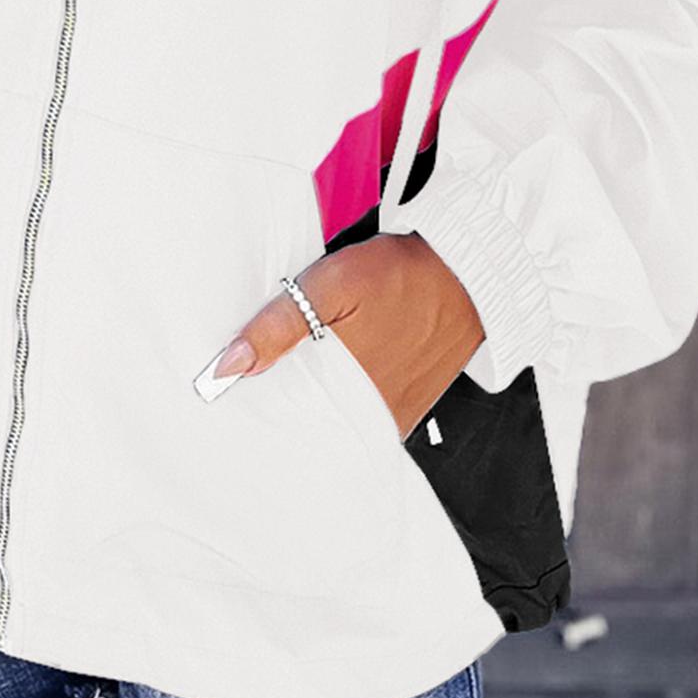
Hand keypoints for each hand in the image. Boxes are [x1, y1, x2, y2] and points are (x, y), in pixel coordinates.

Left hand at [198, 234, 484, 439]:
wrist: (468, 275)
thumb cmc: (401, 276)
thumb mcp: (331, 285)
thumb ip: (280, 325)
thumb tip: (229, 366)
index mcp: (344, 390)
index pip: (284, 415)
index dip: (256, 403)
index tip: (229, 395)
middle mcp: (370, 415)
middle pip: (310, 422)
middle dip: (283, 405)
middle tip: (256, 387)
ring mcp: (392, 415)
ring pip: (338, 419)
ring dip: (316, 403)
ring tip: (293, 378)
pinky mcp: (409, 408)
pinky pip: (366, 415)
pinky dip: (346, 401)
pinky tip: (332, 377)